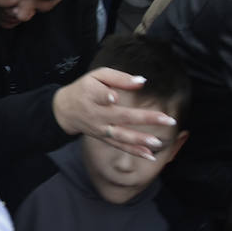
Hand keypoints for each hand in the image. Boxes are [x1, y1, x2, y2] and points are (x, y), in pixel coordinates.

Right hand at [52, 68, 176, 160]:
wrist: (64, 110)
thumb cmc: (84, 88)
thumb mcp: (96, 76)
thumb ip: (118, 78)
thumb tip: (142, 82)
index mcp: (91, 93)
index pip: (98, 95)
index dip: (106, 96)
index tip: (114, 97)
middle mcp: (96, 113)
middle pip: (120, 116)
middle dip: (144, 118)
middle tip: (167, 118)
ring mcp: (100, 128)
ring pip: (121, 135)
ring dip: (140, 139)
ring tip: (158, 142)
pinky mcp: (103, 137)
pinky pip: (119, 145)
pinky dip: (134, 151)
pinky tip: (150, 154)